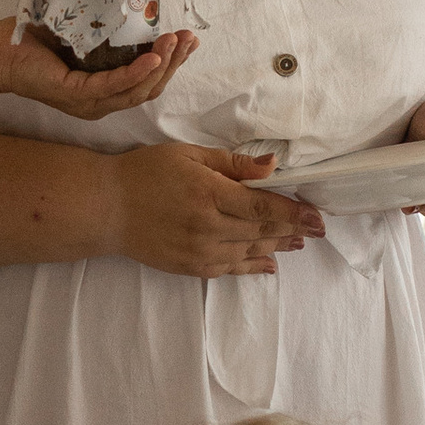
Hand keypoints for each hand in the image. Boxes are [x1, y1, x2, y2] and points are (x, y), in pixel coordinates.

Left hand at [0, 19, 196, 122]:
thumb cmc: (34, 39)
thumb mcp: (81, 33)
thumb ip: (106, 30)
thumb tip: (135, 1)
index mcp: (102, 90)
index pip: (147, 82)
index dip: (171, 63)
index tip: (188, 39)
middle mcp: (98, 102)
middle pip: (149, 89)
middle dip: (175, 64)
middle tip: (190, 39)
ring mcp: (87, 102)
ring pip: (137, 90)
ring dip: (162, 66)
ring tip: (177, 41)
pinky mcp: (74, 94)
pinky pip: (113, 86)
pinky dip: (136, 73)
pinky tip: (153, 57)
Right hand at [110, 143, 324, 280]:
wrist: (106, 208)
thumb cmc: (145, 173)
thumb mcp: (189, 155)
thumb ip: (233, 163)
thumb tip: (272, 166)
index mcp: (208, 193)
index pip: (263, 206)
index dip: (294, 212)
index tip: (316, 215)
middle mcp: (207, 226)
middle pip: (262, 231)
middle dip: (293, 229)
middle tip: (318, 229)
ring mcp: (198, 250)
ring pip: (250, 251)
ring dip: (278, 247)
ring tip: (299, 242)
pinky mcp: (190, 267)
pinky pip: (230, 269)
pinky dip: (253, 266)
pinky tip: (269, 264)